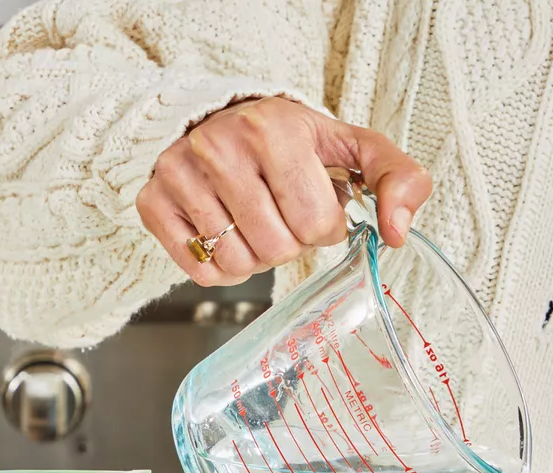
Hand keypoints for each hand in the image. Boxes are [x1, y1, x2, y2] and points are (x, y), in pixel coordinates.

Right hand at [136, 96, 431, 286]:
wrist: (217, 119)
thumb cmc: (291, 142)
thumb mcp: (353, 146)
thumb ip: (398, 180)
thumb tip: (397, 234)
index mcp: (273, 128)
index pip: (314, 222)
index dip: (323, 225)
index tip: (312, 201)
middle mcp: (219, 147)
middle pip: (276, 248)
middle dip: (291, 243)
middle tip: (283, 214)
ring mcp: (180, 175)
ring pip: (238, 264)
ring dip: (257, 257)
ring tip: (255, 223)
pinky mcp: (153, 203)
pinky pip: (202, 272)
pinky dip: (223, 268)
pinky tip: (227, 236)